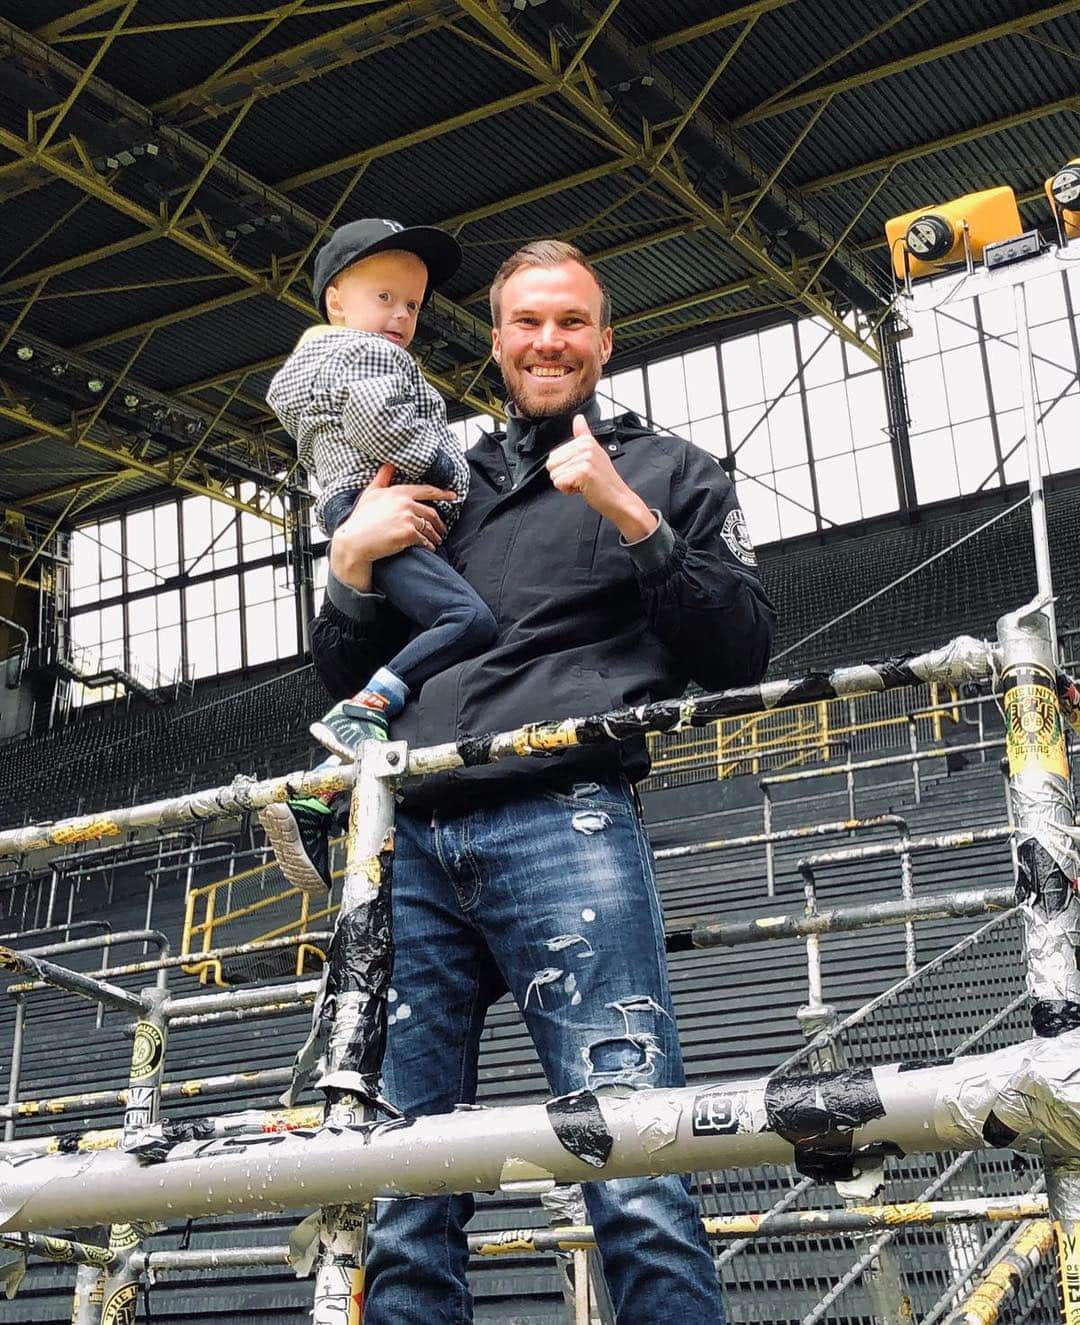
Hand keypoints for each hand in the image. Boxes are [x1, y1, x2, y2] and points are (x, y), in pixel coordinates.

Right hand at [329, 463, 455, 589]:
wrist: (355, 541)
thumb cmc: (361, 518)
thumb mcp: (370, 493)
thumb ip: (382, 478)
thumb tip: (388, 464)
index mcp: (399, 492)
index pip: (427, 490)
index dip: (443, 493)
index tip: (453, 496)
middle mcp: (406, 503)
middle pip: (431, 512)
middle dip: (440, 523)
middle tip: (443, 530)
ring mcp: (408, 518)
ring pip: (430, 527)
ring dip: (435, 535)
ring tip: (436, 540)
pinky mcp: (409, 533)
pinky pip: (425, 540)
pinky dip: (429, 545)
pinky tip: (429, 548)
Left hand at [545, 415, 656, 541]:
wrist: (618, 499)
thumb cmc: (604, 481)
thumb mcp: (594, 453)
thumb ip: (583, 436)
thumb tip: (578, 417)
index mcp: (585, 440)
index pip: (553, 455)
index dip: (565, 468)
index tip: (582, 471)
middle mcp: (585, 446)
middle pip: (551, 464)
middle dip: (563, 476)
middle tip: (582, 479)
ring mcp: (585, 458)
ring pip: (554, 475)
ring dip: (567, 484)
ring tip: (584, 483)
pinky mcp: (583, 472)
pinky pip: (559, 483)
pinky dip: (569, 490)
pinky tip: (583, 489)